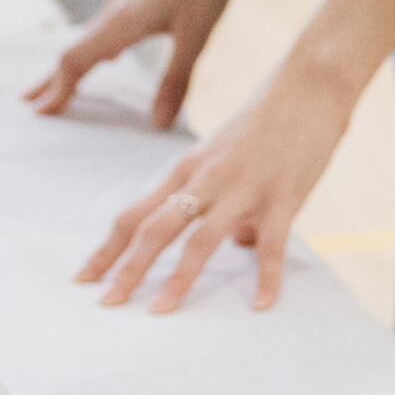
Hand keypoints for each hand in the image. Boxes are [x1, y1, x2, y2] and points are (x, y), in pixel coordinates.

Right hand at [24, 0, 242, 130]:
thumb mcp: (197, 34)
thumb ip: (177, 80)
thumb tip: (159, 124)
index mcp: (122, 22)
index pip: (76, 61)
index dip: (57, 89)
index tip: (40, 114)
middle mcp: (114, 11)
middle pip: (72, 51)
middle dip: (50, 80)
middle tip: (29, 104)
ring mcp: (123, 1)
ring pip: (86, 39)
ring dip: (70, 65)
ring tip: (59, 84)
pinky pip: (103, 29)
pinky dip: (93, 51)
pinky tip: (108, 58)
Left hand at [73, 68, 352, 312]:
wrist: (310, 82)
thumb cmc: (267, 117)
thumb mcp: (227, 155)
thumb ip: (224, 199)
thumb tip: (239, 243)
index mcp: (186, 169)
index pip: (135, 215)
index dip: (107, 249)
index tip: (84, 278)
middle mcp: (205, 179)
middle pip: (155, 230)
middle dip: (128, 269)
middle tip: (106, 305)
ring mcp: (243, 188)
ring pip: (200, 240)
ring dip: (178, 279)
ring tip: (159, 312)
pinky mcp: (283, 196)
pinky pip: (271, 245)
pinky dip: (265, 278)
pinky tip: (261, 306)